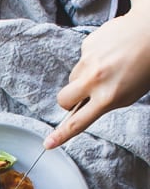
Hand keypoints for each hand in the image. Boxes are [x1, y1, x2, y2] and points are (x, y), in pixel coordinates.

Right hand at [45, 10, 149, 148]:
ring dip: (83, 77)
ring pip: (73, 78)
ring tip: (106, 68)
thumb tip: (83, 107)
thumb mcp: (129, 94)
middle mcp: (95, 79)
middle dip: (68, 101)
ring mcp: (89, 60)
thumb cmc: (145, 66)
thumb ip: (105, 103)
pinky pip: (82, 59)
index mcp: (108, 96)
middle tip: (82, 96)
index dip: (61, 135)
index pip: (78, 122)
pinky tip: (109, 53)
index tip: (49, 143)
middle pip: (63, 99)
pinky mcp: (87, 45)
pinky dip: (92, 59)